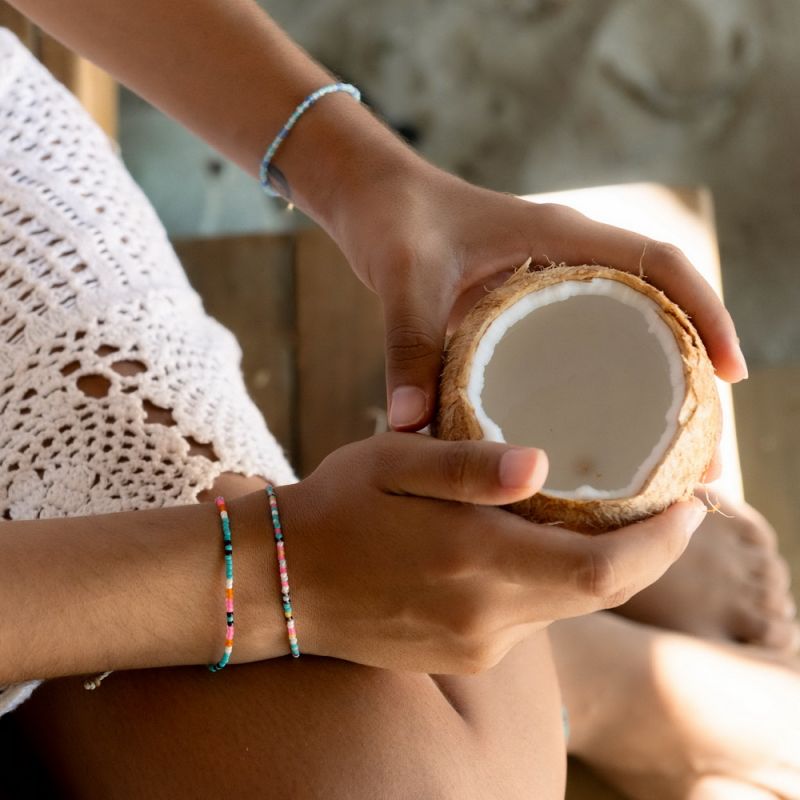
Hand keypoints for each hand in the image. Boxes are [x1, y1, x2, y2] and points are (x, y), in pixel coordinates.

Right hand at [275, 432, 705, 673]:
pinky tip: (529, 548)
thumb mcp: (394, 462)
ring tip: (595, 517)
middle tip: (666, 508)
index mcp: (475, 559)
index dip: (659, 543)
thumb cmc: (335, 507)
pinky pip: (528, 620)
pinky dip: (549, 584)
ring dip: (593, 567)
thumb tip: (540, 465)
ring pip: (564, 606)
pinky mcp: (461, 656)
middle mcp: (485, 615)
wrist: (279, 581)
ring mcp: (475, 643)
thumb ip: (468, 466)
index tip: (692, 506)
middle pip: (597, 592)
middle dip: (645, 554)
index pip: (601, 568)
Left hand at [331, 161, 747, 430]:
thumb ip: (407, 346)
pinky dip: (603, 389)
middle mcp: (568, 260)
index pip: (660, 265)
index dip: (705, 312)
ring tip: (668, 463)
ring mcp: (551, 286)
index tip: (730, 373)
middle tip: (702, 452)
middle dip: (691, 375)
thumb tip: (410, 429)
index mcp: (560, 236)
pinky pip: (583, 348)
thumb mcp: (404, 278)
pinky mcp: (528, 311)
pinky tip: (599, 440)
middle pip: (658, 311)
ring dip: (653, 390)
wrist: (373, 200)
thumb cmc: (394, 221)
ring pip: (625, 334)